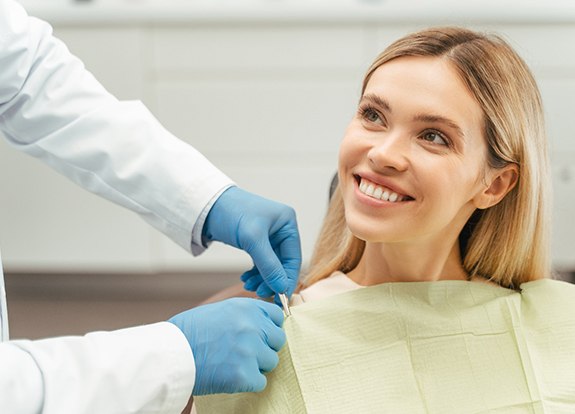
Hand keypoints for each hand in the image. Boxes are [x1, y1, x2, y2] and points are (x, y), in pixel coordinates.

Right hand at [168, 298, 285, 394]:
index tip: (260, 334)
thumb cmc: (189, 332)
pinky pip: (260, 382)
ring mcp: (250, 350)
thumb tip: (263, 323)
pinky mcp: (244, 374)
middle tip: (245, 352)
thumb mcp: (220, 310)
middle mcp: (252, 326)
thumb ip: (244, 315)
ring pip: (271, 361)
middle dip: (265, 347)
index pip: (276, 316)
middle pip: (278, 340)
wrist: (170, 354)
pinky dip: (248, 382)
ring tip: (233, 363)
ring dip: (256, 365)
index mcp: (246, 307)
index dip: (269, 327)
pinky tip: (230, 376)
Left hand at [203, 186, 300, 297]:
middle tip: (261, 293)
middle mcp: (281, 229)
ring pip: (272, 265)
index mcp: (287, 223)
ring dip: (262, 279)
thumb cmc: (232, 212)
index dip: (287, 279)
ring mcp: (269, 236)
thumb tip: (281, 288)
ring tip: (249, 286)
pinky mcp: (257, 242)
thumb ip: (268, 265)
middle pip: (283, 263)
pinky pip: (261, 263)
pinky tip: (246, 279)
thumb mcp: (252, 239)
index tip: (280, 298)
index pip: (293, 258)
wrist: (208, 205)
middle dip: (272, 280)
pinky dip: (255, 273)